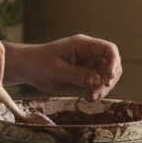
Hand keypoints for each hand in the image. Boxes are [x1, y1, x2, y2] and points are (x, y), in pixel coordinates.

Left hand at [7, 35, 121, 100]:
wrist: (28, 68)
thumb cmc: (39, 64)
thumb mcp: (56, 71)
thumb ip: (78, 75)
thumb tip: (98, 81)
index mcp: (83, 45)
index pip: (108, 49)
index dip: (113, 63)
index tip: (108, 79)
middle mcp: (88, 53)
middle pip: (111, 63)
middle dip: (109, 79)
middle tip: (97, 93)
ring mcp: (88, 63)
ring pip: (106, 75)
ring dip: (103, 88)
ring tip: (90, 98)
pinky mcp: (85, 74)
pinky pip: (98, 83)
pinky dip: (96, 91)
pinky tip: (87, 97)